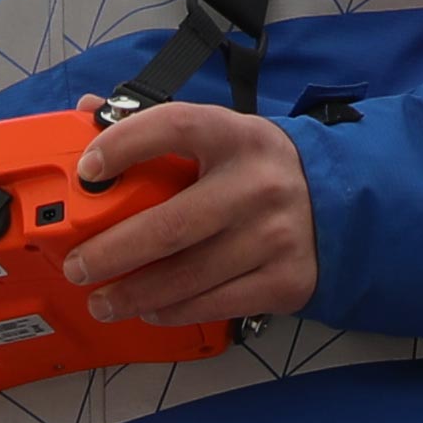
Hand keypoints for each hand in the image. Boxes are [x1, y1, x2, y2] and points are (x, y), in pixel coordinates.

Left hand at [62, 99, 318, 330]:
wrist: (344, 202)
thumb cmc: (259, 169)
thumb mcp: (223, 135)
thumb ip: (158, 128)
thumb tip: (87, 112)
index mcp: (237, 137)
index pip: (175, 128)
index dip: (126, 144)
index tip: (88, 170)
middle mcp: (257, 186)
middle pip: (170, 227)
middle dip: (112, 252)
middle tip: (78, 267)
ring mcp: (274, 238)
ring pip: (187, 277)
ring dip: (133, 294)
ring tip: (102, 301)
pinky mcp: (285, 281)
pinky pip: (215, 305)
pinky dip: (173, 311)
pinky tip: (149, 309)